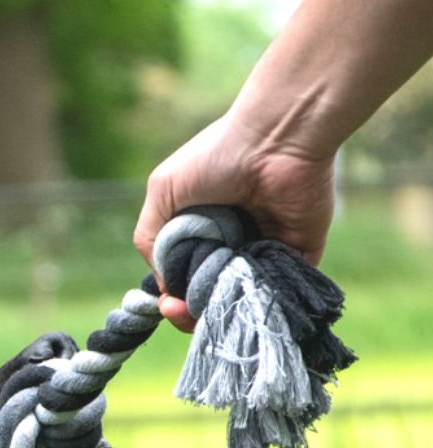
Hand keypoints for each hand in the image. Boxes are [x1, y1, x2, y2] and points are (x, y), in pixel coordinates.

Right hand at [133, 112, 336, 331]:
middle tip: (185, 310)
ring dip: (223, 306)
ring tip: (214, 300)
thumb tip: (164, 284)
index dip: (172, 299)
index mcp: (199, 233)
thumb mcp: (163, 192)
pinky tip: (242, 296)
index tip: (170, 304)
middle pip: (208, 295)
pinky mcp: (297, 256)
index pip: (182, 280)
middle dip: (194, 309)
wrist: (277, 137)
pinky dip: (259, 299)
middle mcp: (230, 245)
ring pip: (239, 298)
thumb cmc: (217, 156)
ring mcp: (262, 253)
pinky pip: (277, 290)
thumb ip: (151, 238)